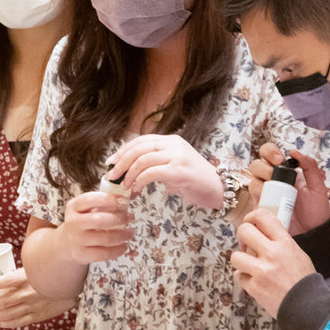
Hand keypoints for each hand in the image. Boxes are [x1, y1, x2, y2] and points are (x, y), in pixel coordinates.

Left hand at [0, 268, 73, 327]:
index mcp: (26, 277)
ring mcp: (32, 306)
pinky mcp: (37, 315)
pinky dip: (4, 323)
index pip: (3, 281)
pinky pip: (17, 322)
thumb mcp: (35, 266)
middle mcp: (27, 293)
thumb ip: (18, 268)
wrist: (72, 287)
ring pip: (5, 314)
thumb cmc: (51, 274)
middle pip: (0, 302)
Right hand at [57, 191, 132, 262]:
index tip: (124, 200)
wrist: (67, 243)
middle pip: (98, 220)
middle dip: (119, 218)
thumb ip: (102, 203)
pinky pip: (104, 253)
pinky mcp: (82, 255)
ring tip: (131, 232)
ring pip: (105, 238)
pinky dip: (118, 250)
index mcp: (73, 207)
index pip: (90, 200)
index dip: (109, 199)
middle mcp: (73, 223)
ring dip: (123, 235)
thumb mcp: (86, 209)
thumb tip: (124, 200)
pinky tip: (124, 246)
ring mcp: (76, 240)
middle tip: (130, 217)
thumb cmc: (83, 223)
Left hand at [108, 134, 223, 208]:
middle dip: (121, 163)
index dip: (122, 151)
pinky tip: (136, 189)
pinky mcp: (179, 170)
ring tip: (124, 187)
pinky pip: (151, 173)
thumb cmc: (193, 181)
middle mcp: (173, 144)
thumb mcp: (172, 166)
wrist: (218, 190)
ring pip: (142, 160)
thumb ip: (154, 164)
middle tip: (111, 177)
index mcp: (170, 140)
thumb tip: (127, 173)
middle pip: (138, 148)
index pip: (140, 140)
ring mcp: (177, 156)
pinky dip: (139, 181)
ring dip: (129, 174)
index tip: (111, 163)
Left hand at [230, 208, 316, 319]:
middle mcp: (272, 254)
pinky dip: (244, 278)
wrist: (307, 307)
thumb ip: (280, 241)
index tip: (250, 222)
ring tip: (250, 265)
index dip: (252, 216)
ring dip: (241, 260)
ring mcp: (261, 271)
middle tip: (247, 244)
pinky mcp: (254, 287)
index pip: (263, 216)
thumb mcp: (297, 253)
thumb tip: (262, 231)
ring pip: (235, 256)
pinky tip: (254, 280)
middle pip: (244, 231)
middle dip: (242, 237)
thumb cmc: (304, 280)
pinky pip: (238, 276)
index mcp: (284, 243)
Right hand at [246, 141, 329, 233]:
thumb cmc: (316, 209)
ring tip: (275, 195)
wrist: (314, 231)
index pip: (268, 153)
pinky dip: (259, 202)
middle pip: (255, 166)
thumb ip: (310, 166)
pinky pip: (252, 202)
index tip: (279, 160)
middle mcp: (271, 181)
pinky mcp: (261, 209)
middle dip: (264, 169)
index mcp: (283, 171)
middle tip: (275, 176)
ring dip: (261, 185)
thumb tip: (295, 152)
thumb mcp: (318, 185)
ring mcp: (265, 195)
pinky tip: (270, 206)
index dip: (269, 152)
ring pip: (252, 183)